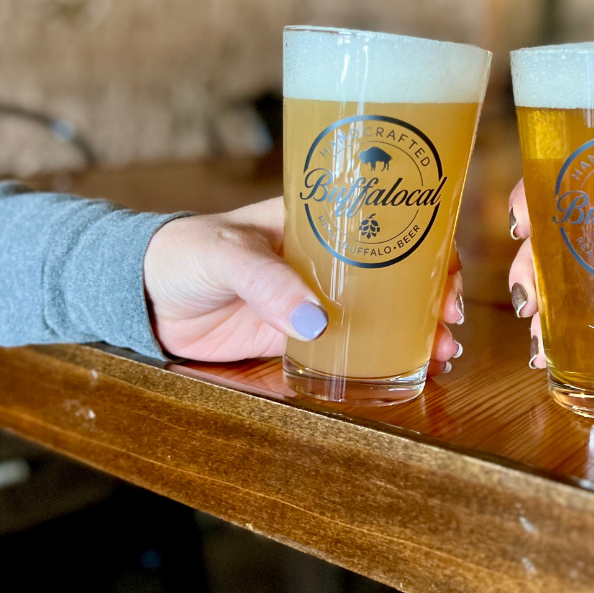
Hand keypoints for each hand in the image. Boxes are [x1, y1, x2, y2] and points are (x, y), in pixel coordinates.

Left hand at [143, 197, 464, 367]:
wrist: (142, 294)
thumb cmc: (181, 253)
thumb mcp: (224, 255)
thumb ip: (266, 283)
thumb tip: (315, 323)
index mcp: (315, 221)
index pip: (384, 221)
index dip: (425, 243)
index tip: (446, 271)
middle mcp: (326, 258)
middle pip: (396, 271)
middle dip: (434, 293)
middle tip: (451, 320)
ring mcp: (315, 298)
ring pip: (382, 311)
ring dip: (418, 330)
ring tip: (443, 352)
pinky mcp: (297, 336)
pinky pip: (350, 346)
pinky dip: (383, 358)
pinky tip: (410, 371)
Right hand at [507, 161, 593, 365]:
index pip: (568, 170)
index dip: (535, 194)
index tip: (524, 222)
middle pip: (552, 231)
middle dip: (528, 266)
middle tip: (529, 299)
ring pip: (562, 273)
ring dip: (541, 305)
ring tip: (539, 343)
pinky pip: (591, 306)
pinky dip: (567, 330)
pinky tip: (553, 356)